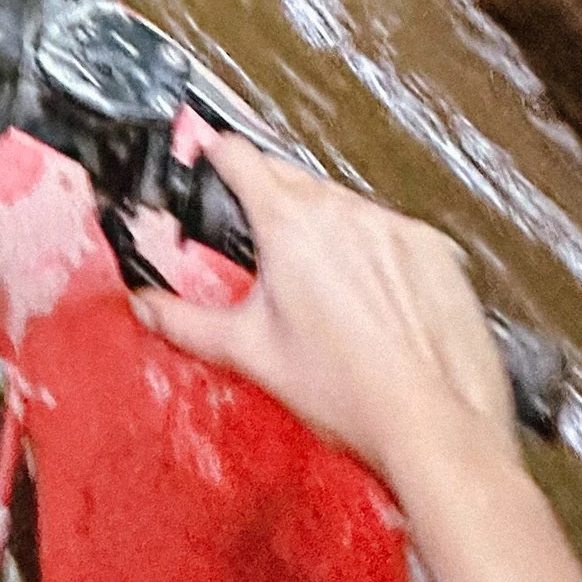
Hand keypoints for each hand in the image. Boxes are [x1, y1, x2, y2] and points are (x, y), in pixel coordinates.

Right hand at [136, 129, 515, 495]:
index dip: (216, 156)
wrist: (434, 427)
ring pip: (343, 207)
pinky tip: (375, 302)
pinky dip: (378, 254)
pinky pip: (392, 233)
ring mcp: (393, 228)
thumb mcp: (250, 354)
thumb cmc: (350, 394)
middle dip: (271, 205)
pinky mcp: (435, 250)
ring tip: (326, 292)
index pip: (238, 154)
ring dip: (327, 231)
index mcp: (288, 224)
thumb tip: (147, 304)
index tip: (211, 160)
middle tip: (268, 255)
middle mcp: (343, 212)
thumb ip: (184, 321)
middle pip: (291, 180)